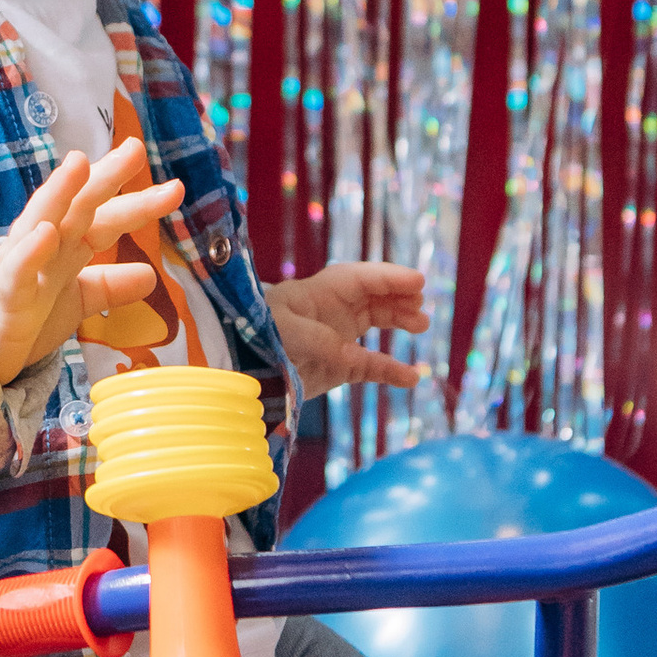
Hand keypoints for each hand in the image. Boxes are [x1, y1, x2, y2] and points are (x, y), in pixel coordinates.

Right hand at [0, 139, 187, 383]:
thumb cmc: (26, 316)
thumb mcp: (76, 300)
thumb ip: (109, 286)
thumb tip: (151, 276)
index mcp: (66, 244)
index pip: (103, 214)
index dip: (135, 200)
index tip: (172, 186)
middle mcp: (44, 245)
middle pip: (78, 205)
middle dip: (105, 177)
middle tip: (136, 150)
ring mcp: (21, 265)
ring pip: (40, 221)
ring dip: (59, 192)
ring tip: (80, 164)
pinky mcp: (5, 294)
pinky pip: (17, 270)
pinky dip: (30, 251)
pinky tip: (47, 232)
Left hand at [269, 262, 428, 400]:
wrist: (235, 369)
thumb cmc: (253, 336)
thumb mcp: (282, 331)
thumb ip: (318, 339)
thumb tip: (352, 356)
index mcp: (318, 292)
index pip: (361, 278)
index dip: (390, 278)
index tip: (418, 281)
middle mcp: (332, 311)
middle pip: (374, 297)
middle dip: (399, 297)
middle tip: (420, 308)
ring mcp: (338, 339)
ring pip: (377, 324)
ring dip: (400, 322)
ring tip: (421, 326)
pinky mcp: (338, 368)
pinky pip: (371, 366)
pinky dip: (390, 371)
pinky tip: (411, 378)